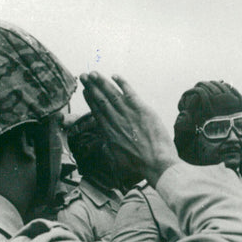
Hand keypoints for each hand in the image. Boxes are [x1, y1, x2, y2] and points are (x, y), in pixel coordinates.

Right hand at [80, 72, 178, 186]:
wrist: (157, 165)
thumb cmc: (140, 167)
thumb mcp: (118, 162)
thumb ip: (110, 151)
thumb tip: (105, 145)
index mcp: (110, 134)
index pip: (97, 112)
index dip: (90, 100)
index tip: (85, 91)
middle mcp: (117, 122)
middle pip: (101, 101)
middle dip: (92, 87)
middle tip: (84, 76)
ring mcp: (129, 115)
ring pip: (112, 95)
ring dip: (102, 82)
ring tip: (93, 73)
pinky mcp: (143, 111)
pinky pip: (130, 93)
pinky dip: (122, 84)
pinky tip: (115, 76)